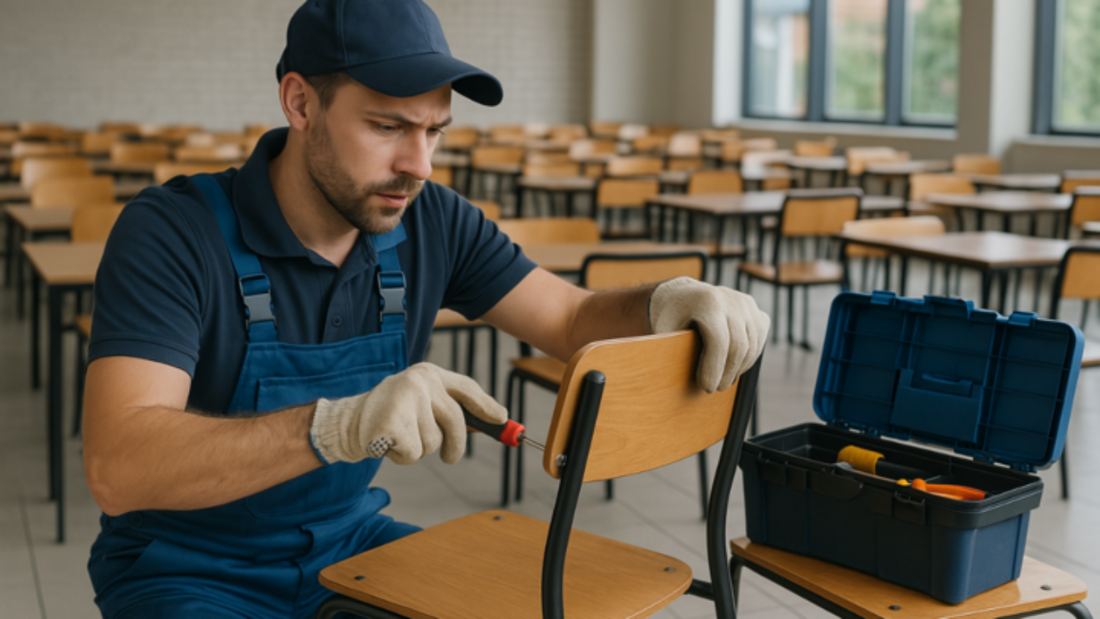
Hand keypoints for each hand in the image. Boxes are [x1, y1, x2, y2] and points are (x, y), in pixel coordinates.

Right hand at [310, 362, 506, 464]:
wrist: (348, 422)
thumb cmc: (392, 415)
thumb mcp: (422, 402)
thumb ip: (452, 409)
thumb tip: (495, 422)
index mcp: (429, 373)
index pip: (466, 388)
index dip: (487, 405)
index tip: (503, 419)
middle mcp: (420, 381)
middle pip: (456, 422)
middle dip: (456, 445)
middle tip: (451, 458)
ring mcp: (406, 400)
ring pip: (434, 443)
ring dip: (420, 449)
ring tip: (401, 437)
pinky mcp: (393, 423)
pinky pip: (414, 453)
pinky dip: (403, 457)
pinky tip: (389, 445)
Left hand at [649, 277, 769, 392]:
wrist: (684, 295)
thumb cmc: (671, 318)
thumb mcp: (664, 330)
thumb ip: (672, 349)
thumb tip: (675, 380)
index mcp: (707, 301)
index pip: (719, 341)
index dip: (714, 369)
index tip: (706, 387)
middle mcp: (731, 299)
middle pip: (738, 346)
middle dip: (727, 373)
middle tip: (715, 388)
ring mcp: (746, 303)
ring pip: (752, 345)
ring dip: (739, 368)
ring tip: (723, 381)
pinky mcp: (755, 310)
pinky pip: (759, 339)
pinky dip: (750, 357)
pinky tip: (734, 367)